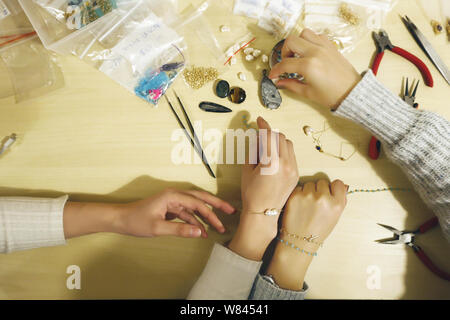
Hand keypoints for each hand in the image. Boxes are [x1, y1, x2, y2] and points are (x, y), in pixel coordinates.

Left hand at [116, 188, 234, 237]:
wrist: (121, 219)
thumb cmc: (136, 221)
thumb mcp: (158, 228)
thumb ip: (180, 229)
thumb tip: (199, 231)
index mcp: (172, 196)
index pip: (197, 204)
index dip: (211, 214)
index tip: (220, 223)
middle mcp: (175, 195)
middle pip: (201, 198)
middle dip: (216, 204)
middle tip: (231, 210)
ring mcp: (173, 201)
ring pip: (195, 206)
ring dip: (206, 215)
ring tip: (218, 225)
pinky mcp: (171, 208)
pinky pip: (187, 213)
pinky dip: (195, 221)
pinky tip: (201, 230)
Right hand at [228, 117, 298, 260]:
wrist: (263, 212)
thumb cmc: (252, 193)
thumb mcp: (247, 169)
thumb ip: (253, 151)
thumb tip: (258, 139)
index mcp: (271, 162)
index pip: (269, 136)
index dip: (264, 125)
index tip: (260, 120)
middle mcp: (285, 164)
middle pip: (281, 138)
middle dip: (271, 134)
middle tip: (261, 138)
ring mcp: (293, 169)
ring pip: (289, 145)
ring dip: (278, 142)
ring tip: (268, 150)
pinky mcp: (296, 174)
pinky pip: (292, 156)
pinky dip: (284, 152)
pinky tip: (275, 160)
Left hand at [266, 179, 347, 289]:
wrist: (299, 241)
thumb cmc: (318, 231)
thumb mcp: (335, 217)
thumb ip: (339, 200)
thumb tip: (341, 185)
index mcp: (337, 204)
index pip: (338, 183)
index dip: (332, 188)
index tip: (329, 193)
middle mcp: (323, 198)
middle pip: (322, 182)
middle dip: (319, 190)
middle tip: (315, 203)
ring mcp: (308, 196)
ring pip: (309, 184)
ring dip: (308, 191)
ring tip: (306, 206)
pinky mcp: (295, 196)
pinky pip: (299, 188)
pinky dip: (298, 194)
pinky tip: (298, 206)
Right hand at [269, 29, 361, 109]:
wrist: (351, 92)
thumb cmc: (333, 94)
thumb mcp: (308, 92)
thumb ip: (291, 85)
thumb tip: (280, 82)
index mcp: (309, 66)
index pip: (285, 64)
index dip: (276, 70)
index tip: (274, 74)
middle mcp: (316, 52)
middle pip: (291, 41)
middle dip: (284, 52)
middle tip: (286, 63)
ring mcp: (324, 47)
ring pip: (303, 34)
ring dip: (297, 43)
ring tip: (297, 55)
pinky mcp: (330, 46)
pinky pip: (316, 36)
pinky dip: (309, 41)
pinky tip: (308, 52)